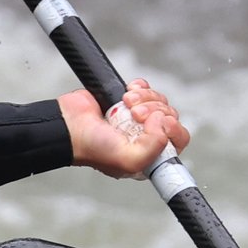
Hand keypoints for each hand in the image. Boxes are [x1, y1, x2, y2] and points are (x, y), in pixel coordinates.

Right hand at [61, 80, 190, 179]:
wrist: (69, 125)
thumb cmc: (93, 148)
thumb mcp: (128, 160)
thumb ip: (153, 148)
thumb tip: (163, 123)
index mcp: (150, 156)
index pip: (178, 139)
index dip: (171, 129)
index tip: (158, 123)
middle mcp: (146, 138)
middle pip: (170, 116)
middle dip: (154, 110)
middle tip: (135, 114)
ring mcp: (138, 119)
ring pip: (160, 101)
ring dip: (146, 97)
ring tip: (126, 103)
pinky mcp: (129, 101)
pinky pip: (147, 89)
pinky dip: (140, 87)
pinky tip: (127, 93)